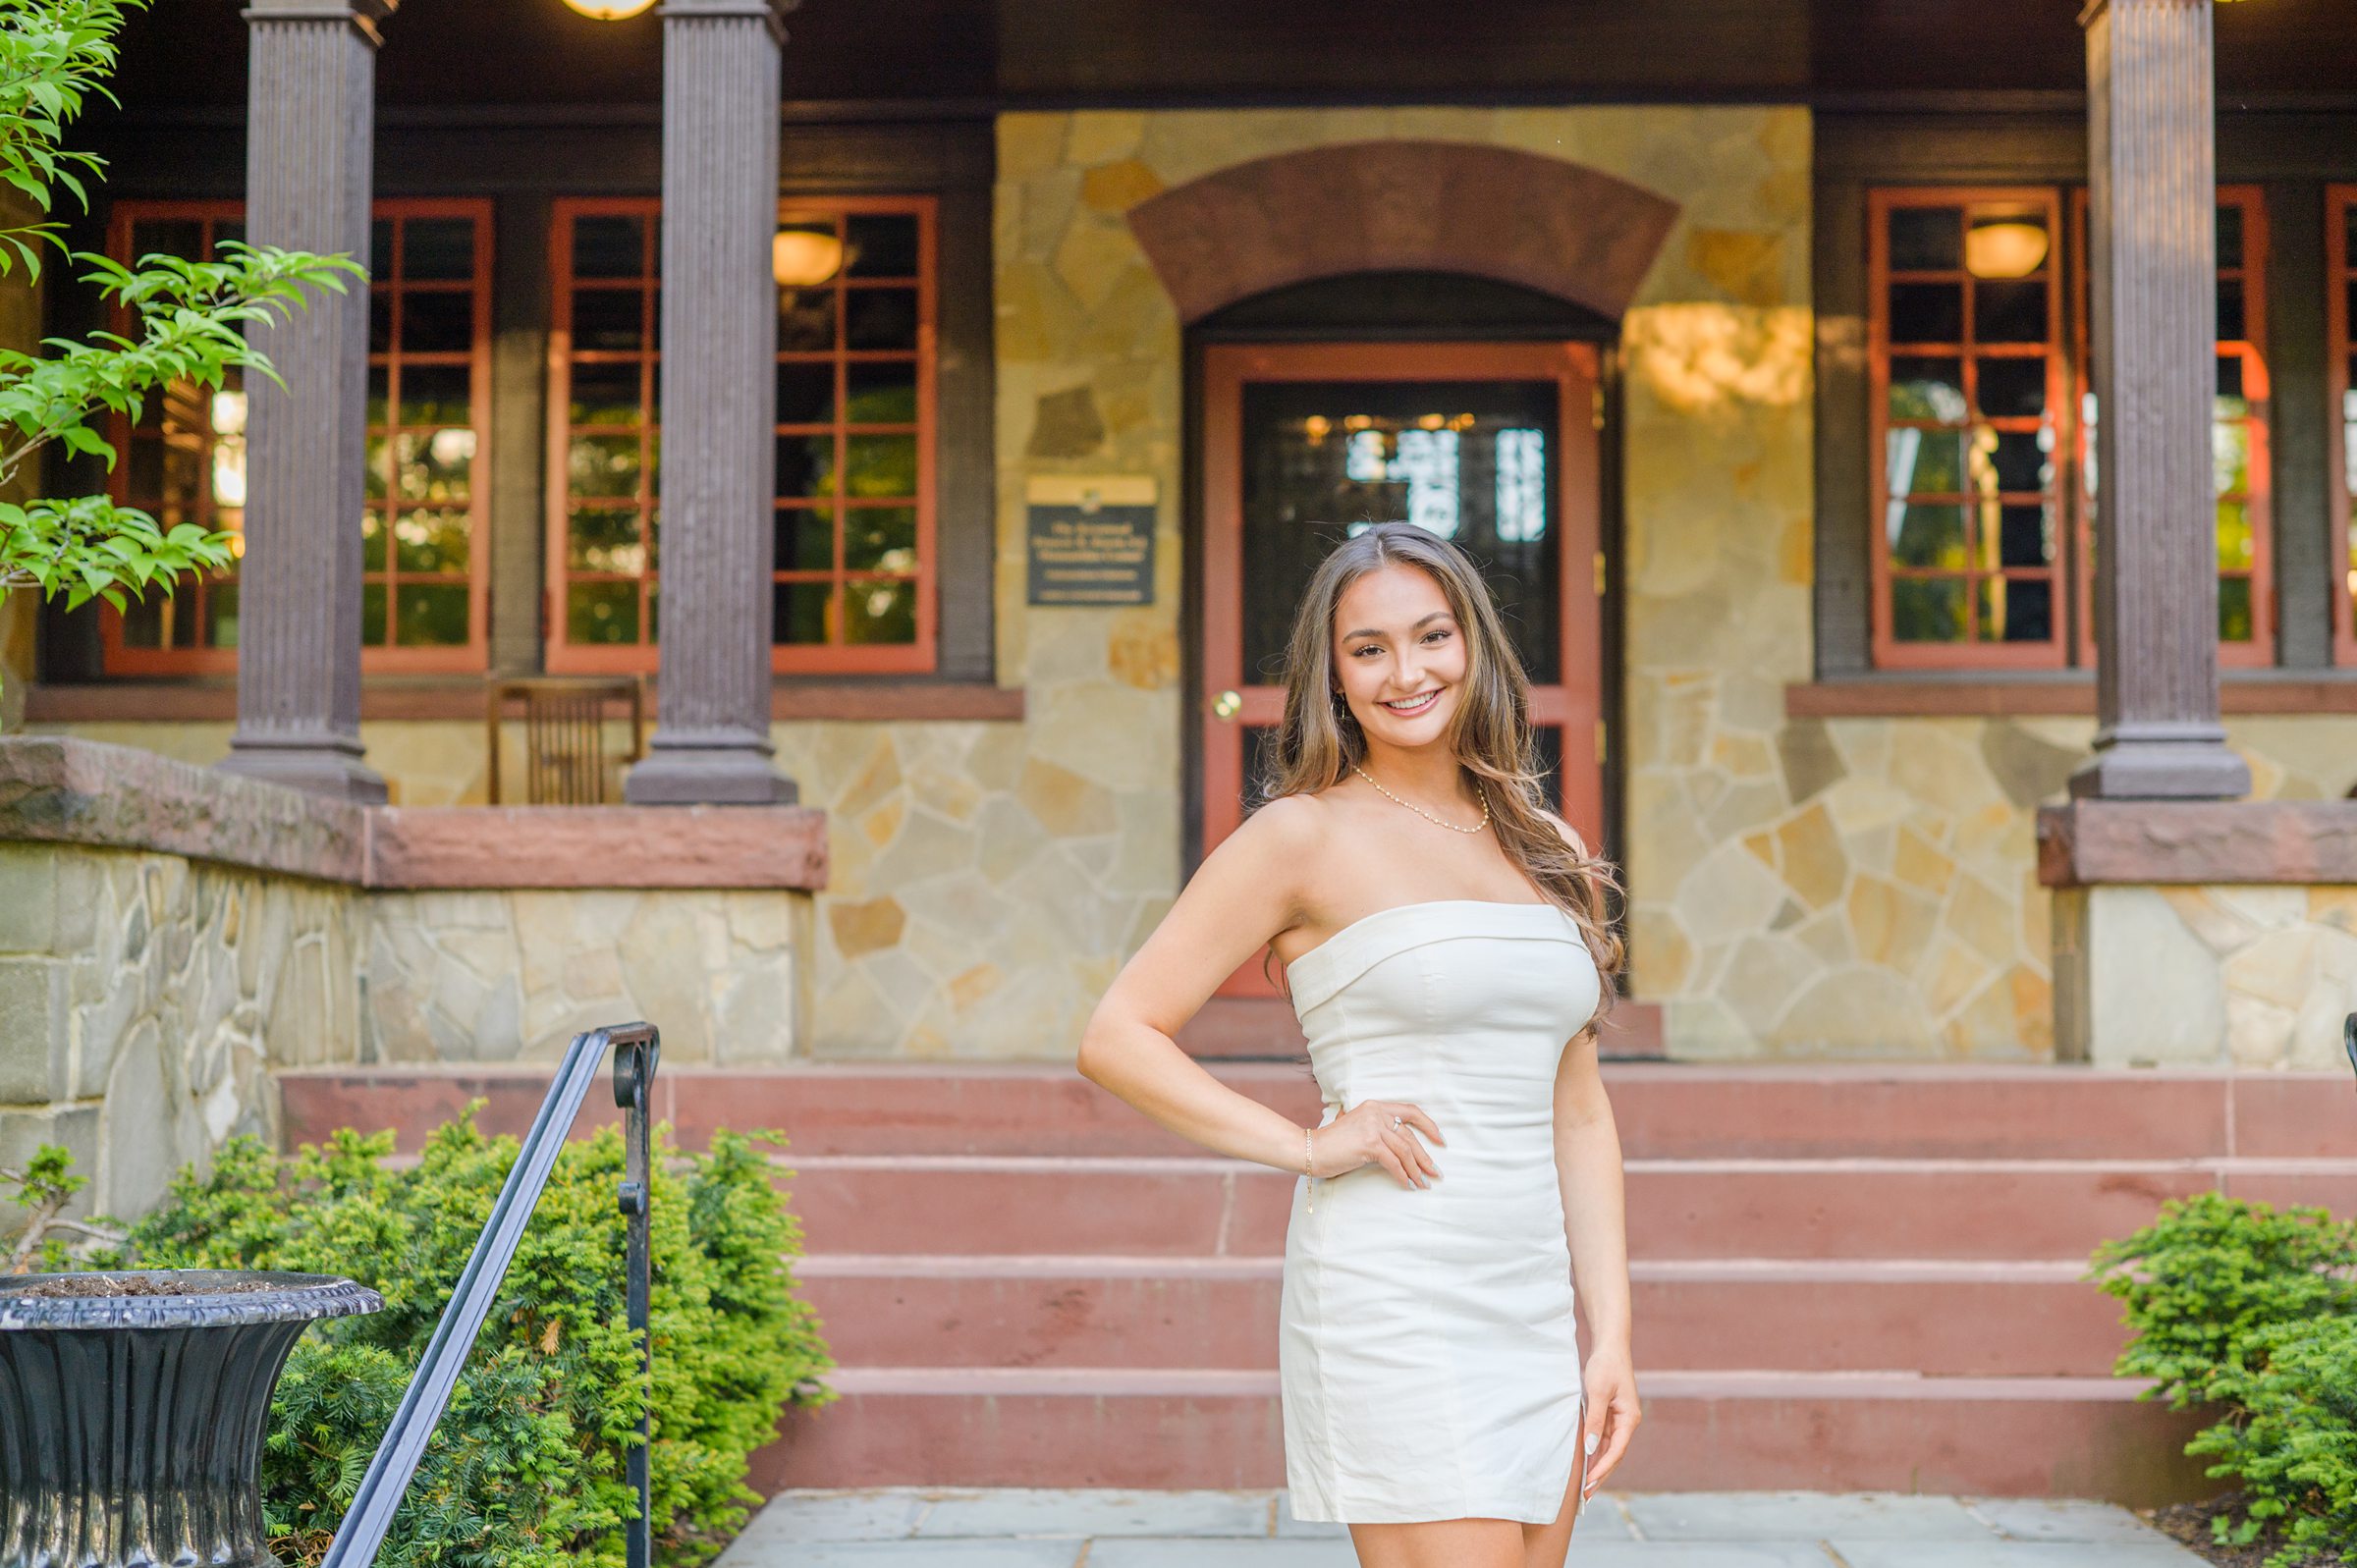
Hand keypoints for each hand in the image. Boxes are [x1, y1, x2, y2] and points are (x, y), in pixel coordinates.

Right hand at [1308, 1100, 1442, 1187]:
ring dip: (1417, 1170)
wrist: (1309, 1150)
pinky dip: (1403, 1175)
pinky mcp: (1369, 1144)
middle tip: (1436, 1173)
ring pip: (1405, 1151)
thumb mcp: (1358, 1128)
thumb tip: (1403, 1148)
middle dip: (1425, 1157)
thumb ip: (1377, 1129)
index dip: (1429, 1126)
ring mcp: (1373, 1127)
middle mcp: (1376, 1113)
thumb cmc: (1333, 1144)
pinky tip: (1407, 1185)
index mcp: (1375, 1106)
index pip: (1410, 1111)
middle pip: (1410, 1136)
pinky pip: (1393, 1162)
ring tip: (1424, 1183)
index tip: (1440, 1140)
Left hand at [1579, 1342, 1639, 1498]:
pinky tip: (1584, 1463)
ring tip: (1583, 1486)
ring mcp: (1619, 1420)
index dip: (1602, 1469)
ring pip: (1608, 1449)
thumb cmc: (1605, 1366)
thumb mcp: (1597, 1392)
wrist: (1610, 1346)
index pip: (1616, 1451)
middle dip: (1600, 1475)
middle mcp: (1627, 1422)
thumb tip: (1590, 1448)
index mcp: (1630, 1418)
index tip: (1589, 1483)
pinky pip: (1603, 1439)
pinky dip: (1594, 1452)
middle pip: (1614, 1455)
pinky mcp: (1610, 1415)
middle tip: (1585, 1495)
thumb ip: (1594, 1420)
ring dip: (1597, 1466)